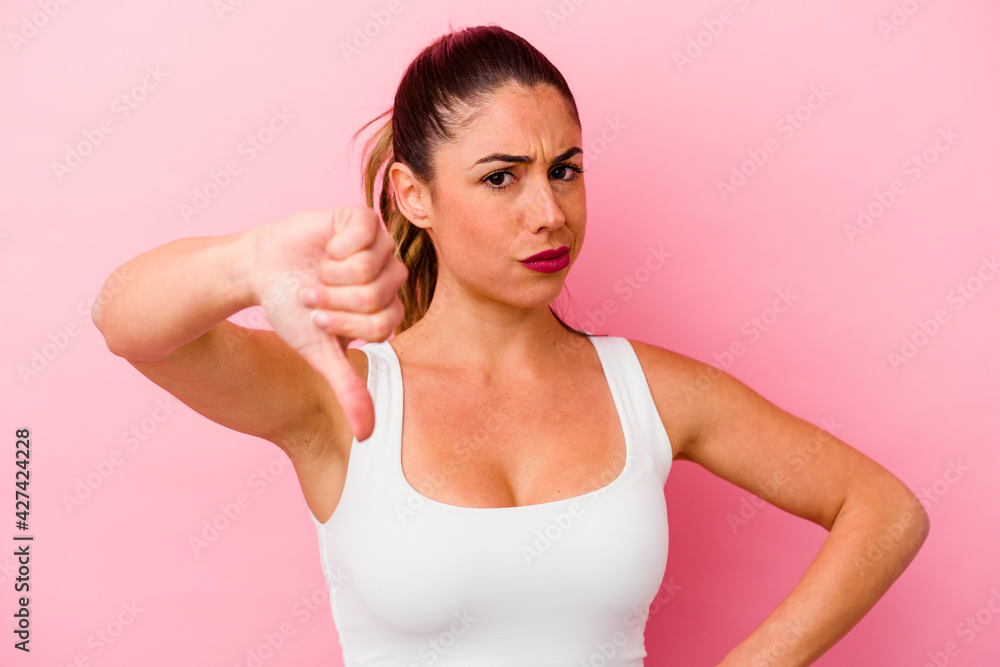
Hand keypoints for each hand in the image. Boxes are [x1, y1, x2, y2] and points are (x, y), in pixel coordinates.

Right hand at [247, 206, 406, 440]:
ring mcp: (378, 246)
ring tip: (316, 275)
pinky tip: (325, 249)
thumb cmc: (291, 310)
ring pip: (371, 268)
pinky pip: (366, 233)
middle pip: (377, 297)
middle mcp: (388, 276)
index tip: (318, 320)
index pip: (384, 324)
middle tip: (312, 296)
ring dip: (332, 276)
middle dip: (334, 302)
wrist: (258, 271)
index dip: (344, 325)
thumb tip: (367, 435)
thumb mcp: (320, 354)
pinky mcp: (361, 220)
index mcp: (386, 308)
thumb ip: (348, 389)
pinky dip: (337, 247)